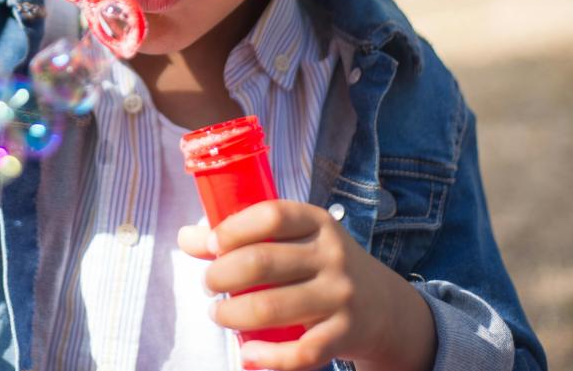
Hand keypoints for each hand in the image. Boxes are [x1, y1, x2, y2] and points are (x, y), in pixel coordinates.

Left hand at [178, 200, 435, 370]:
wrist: (386, 307)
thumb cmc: (321, 266)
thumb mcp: (294, 240)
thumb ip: (244, 235)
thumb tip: (187, 238)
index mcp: (317, 223)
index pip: (271, 216)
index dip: (232, 228)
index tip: (209, 244)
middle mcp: (332, 257)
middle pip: (263, 263)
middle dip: (221, 275)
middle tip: (208, 283)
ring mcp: (341, 297)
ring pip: (273, 308)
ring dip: (232, 314)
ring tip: (218, 313)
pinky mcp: (345, 335)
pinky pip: (301, 353)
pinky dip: (267, 357)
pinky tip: (248, 353)